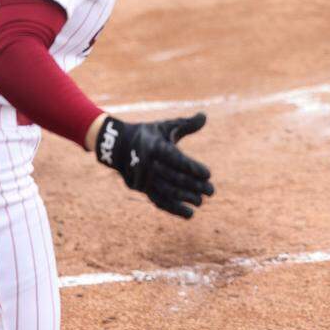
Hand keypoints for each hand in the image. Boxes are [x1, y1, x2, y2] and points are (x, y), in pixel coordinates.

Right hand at [95, 113, 213, 218]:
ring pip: (167, 192)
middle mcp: (146, 163)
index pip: (175, 159)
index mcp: (153, 146)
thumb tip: (204, 116)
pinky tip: (189, 214)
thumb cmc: (149, 134)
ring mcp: (142, 178)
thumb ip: (186, 124)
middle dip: (194, 186)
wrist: (118, 146)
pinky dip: (174, 209)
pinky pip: (158, 201)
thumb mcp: (165, 126)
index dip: (192, 167)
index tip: (209, 174)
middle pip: (173, 178)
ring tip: (201, 201)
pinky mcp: (141, 189)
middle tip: (212, 191)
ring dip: (186, 198)